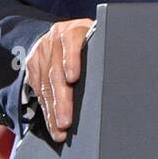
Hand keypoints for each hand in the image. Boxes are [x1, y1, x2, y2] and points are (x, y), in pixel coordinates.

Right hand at [25, 19, 93, 142]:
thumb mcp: (99, 40)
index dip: (72, 59)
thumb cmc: (91, 42)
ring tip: (59, 129)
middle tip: (66, 122)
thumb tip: (124, 73)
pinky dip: (45, 108)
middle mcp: (55, 38)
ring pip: (45, 84)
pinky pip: (37, 89)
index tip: (73, 78)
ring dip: (52, 110)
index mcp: (75, 29)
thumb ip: (103, 53)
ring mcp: (42, 51)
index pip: (71, 41)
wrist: (65, 31)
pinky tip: (51, 122)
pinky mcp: (33, 64)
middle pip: (56, 71)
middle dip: (61, 100)